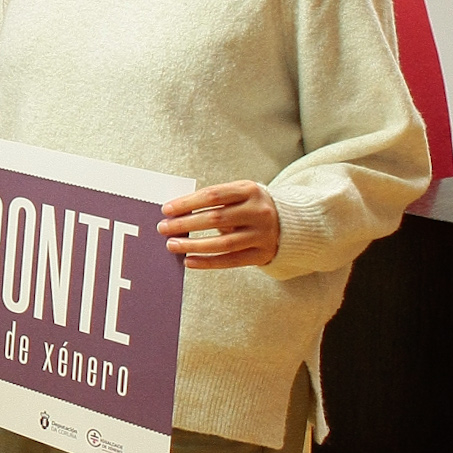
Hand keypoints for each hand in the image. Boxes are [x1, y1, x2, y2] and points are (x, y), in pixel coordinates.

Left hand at [158, 181, 279, 268]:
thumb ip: (213, 200)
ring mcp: (262, 234)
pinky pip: (231, 261)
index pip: (213, 195)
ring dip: (193, 245)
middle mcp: (258, 212)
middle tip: (163, 228)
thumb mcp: (238, 194)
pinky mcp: (262, 254)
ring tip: (172, 245)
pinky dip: (208, 262)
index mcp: (249, 190)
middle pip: (216, 219)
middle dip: (185, 224)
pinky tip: (189, 261)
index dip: (187, 202)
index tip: (166, 210)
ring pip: (223, 243)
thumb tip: (175, 213)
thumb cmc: (249, 205)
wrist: (290, 222)